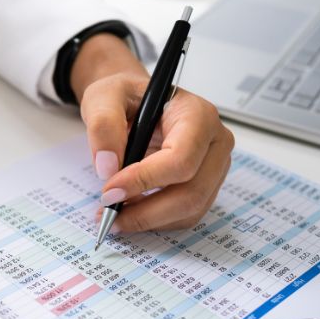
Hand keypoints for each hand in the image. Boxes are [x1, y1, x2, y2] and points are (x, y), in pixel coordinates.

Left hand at [71, 34, 233, 232]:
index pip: (180, 158)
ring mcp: (215, 167)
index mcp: (198, 115)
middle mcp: (215, 142)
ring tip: (113, 215)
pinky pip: (185, 215)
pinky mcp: (206, 186)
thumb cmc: (126, 97)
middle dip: (146, 211)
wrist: (135, 103)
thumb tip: (108, 168)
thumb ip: (103, 125)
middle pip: (191, 192)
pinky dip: (156, 221)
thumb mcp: (104, 97)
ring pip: (189, 209)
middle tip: (108, 213)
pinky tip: (130, 212)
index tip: (110, 191)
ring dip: (149, 220)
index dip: (144, 180)